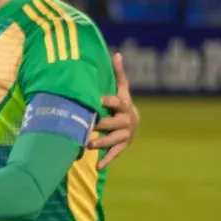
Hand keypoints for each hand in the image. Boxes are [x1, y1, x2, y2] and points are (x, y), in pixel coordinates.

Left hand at [89, 50, 138, 169]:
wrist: (133, 122)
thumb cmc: (121, 103)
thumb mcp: (121, 89)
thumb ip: (118, 74)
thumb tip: (117, 53)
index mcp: (124, 105)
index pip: (115, 102)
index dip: (106, 101)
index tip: (94, 100)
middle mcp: (126, 120)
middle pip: (113, 123)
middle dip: (101, 125)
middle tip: (87, 125)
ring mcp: (125, 134)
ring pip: (114, 140)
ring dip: (101, 143)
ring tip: (87, 145)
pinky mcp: (122, 146)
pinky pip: (115, 154)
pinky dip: (106, 160)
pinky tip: (97, 167)